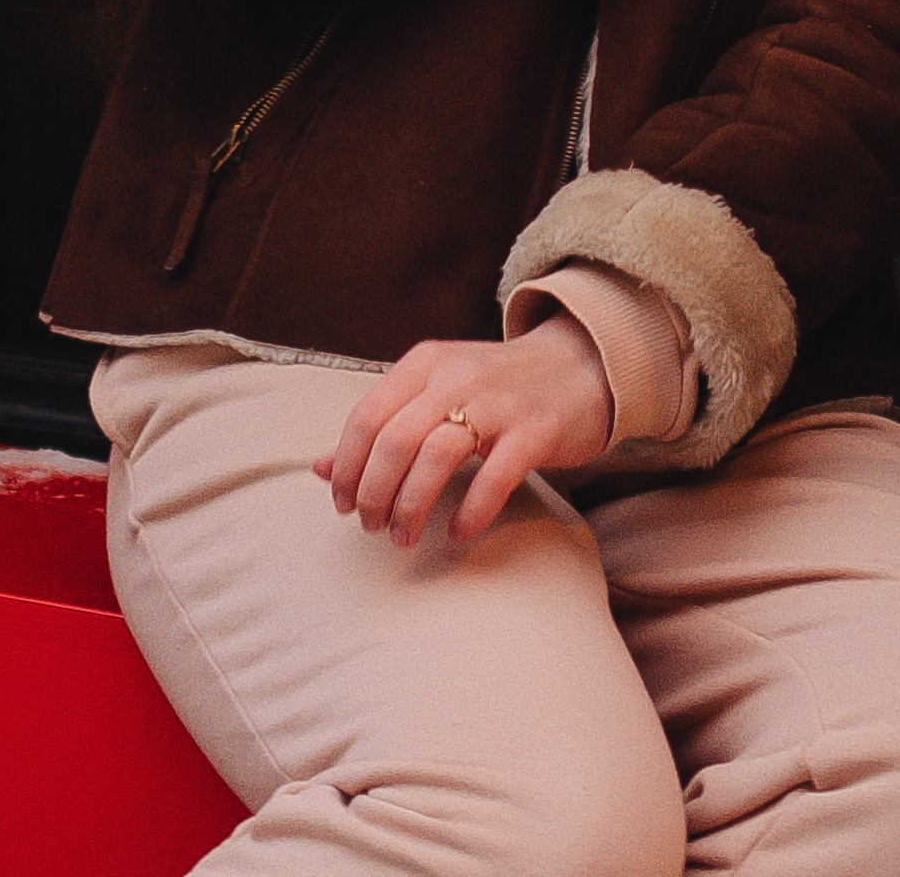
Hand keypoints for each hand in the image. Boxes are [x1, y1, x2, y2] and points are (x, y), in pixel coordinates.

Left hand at [314, 317, 611, 550]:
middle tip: (372, 527)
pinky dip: (471, 511)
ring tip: (405, 537)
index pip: (367, 415)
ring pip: (436, 455)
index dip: (347, 467)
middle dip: (374, 493)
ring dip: (411, 506)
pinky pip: (495, 475)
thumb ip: (382, 425)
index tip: (342, 504)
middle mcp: (458, 375)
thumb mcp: (435, 392)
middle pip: (395, 439)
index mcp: (426, 362)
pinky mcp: (536, 430)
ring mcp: (500, 401)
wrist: (580, 366)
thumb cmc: (496, 388)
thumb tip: (319, 469)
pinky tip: (459, 532)